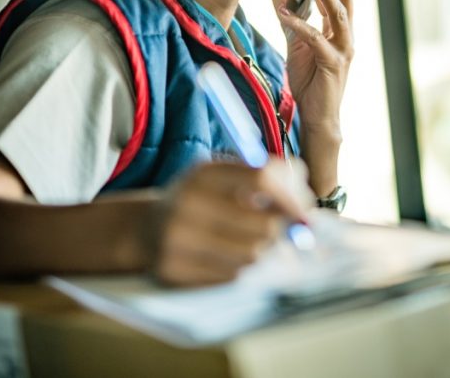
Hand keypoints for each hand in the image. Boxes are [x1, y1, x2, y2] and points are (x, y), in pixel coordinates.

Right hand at [150, 161, 306, 285]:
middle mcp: (188, 203)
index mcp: (204, 173)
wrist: (145, 230)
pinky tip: (224, 257)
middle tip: (280, 232)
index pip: (262, 178)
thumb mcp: (224, 176)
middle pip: (263, 225)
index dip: (291, 197)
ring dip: (259, 251)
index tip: (304, 211)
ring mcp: (178, 239)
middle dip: (280, 231)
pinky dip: (238, 268)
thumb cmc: (200, 200)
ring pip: (251, 255)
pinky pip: (231, 276)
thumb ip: (266, 177)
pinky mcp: (174, 271)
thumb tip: (304, 200)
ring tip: (247, 242)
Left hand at [272, 0, 353, 194]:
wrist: (317, 116)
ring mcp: (343, 49)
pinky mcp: (333, 64)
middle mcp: (347, 36)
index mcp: (340, 29)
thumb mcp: (297, 46)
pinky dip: (298, 23)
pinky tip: (282, 12)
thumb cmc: (310, 82)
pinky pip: (316, 38)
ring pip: (338, 12)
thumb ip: (291, 21)